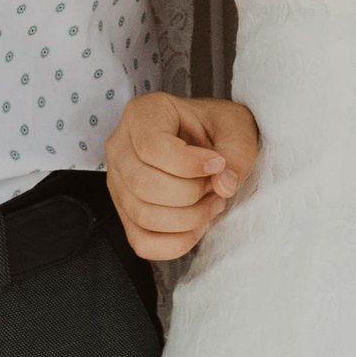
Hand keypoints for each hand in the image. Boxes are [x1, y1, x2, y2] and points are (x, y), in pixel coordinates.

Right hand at [105, 92, 260, 260]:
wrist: (211, 144)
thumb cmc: (218, 130)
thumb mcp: (238, 128)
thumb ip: (236, 154)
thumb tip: (223, 184)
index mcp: (143, 114)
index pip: (152, 147)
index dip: (188, 164)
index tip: (217, 164)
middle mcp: (121, 146)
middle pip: (144, 185)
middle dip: (191, 195)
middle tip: (217, 187)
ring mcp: (117, 182)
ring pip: (142, 215)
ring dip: (188, 219)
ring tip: (213, 202)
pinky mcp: (124, 212)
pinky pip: (141, 242)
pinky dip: (175, 243)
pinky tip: (197, 226)